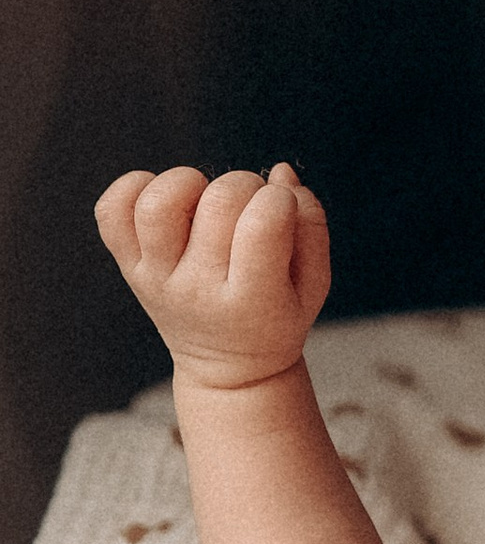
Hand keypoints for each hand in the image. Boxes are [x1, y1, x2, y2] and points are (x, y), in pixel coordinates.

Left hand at [95, 162, 331, 391]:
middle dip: (245, 185)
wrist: (228, 370)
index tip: (282, 210)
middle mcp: (198, 289)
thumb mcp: (314, 285)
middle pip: (218, 203)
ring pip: (156, 204)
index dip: (279, 199)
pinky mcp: (131, 268)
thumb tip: (279, 172)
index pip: (263, 224)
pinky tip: (168, 200)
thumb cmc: (277, 319)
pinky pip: (111, 212)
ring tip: (204, 201)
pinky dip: (133, 187)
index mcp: (253, 301)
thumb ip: (311, 225)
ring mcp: (157, 279)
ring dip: (188, 182)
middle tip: (249, 208)